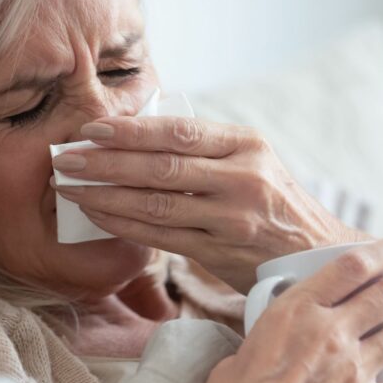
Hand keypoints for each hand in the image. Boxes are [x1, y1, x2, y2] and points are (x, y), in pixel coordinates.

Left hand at [51, 115, 362, 292]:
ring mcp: (232, 220)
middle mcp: (242, 179)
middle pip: (161, 167)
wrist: (317, 254)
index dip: (130, 130)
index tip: (92, 128)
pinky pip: (162, 237)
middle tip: (66, 158)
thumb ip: (206, 148)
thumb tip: (137, 131)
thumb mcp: (253, 160)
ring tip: (70, 188)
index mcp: (247, 145)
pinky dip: (125, 226)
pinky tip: (99, 216)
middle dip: (106, 162)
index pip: (179, 132)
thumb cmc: (274, 202)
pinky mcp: (220, 254)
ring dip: (106, 196)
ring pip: (157, 205)